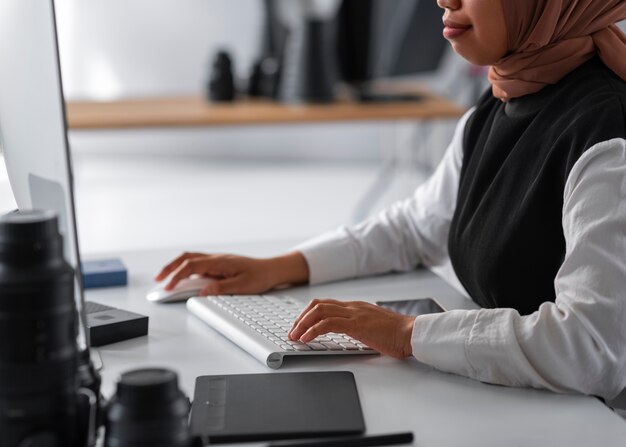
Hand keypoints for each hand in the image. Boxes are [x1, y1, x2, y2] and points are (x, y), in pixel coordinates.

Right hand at [154, 251, 308, 295]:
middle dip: (170, 268)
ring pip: (191, 259)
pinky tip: (183, 278)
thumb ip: (222, 288)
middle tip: (158, 280)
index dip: (177, 276)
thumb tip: (202, 291)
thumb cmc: (260, 276)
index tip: (168, 287)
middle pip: (186, 258)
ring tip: (165, 279)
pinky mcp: (219, 265)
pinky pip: (198, 264)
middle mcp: (216, 258)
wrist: (272, 269)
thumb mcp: (243, 286)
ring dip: (176, 267)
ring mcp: (217, 260)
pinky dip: (186, 269)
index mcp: (220, 262)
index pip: (191, 266)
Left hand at [288, 299, 415, 358]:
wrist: (411, 333)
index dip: (308, 315)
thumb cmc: (396, 334)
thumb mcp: (372, 328)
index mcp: (355, 307)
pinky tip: (306, 338)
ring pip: (319, 311)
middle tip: (292, 332)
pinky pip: (328, 324)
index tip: (299, 327)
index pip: (325, 304)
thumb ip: (359, 327)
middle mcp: (352, 307)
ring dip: (302, 324)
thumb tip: (347, 334)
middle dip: (300, 318)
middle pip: (317, 305)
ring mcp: (354, 313)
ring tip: (295, 337)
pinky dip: (313, 330)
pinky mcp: (356, 324)